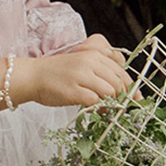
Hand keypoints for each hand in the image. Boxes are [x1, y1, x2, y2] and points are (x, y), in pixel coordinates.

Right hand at [0, 35, 135, 109]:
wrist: (31, 76)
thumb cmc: (55, 74)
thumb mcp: (81, 65)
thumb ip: (99, 72)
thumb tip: (122, 90)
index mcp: (93, 55)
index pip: (121, 72)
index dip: (130, 87)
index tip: (134, 99)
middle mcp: (89, 63)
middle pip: (119, 83)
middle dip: (123, 98)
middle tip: (119, 108)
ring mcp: (81, 76)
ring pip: (110, 92)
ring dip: (111, 104)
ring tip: (104, 109)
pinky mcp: (73, 91)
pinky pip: (95, 101)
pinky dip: (97, 108)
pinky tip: (93, 110)